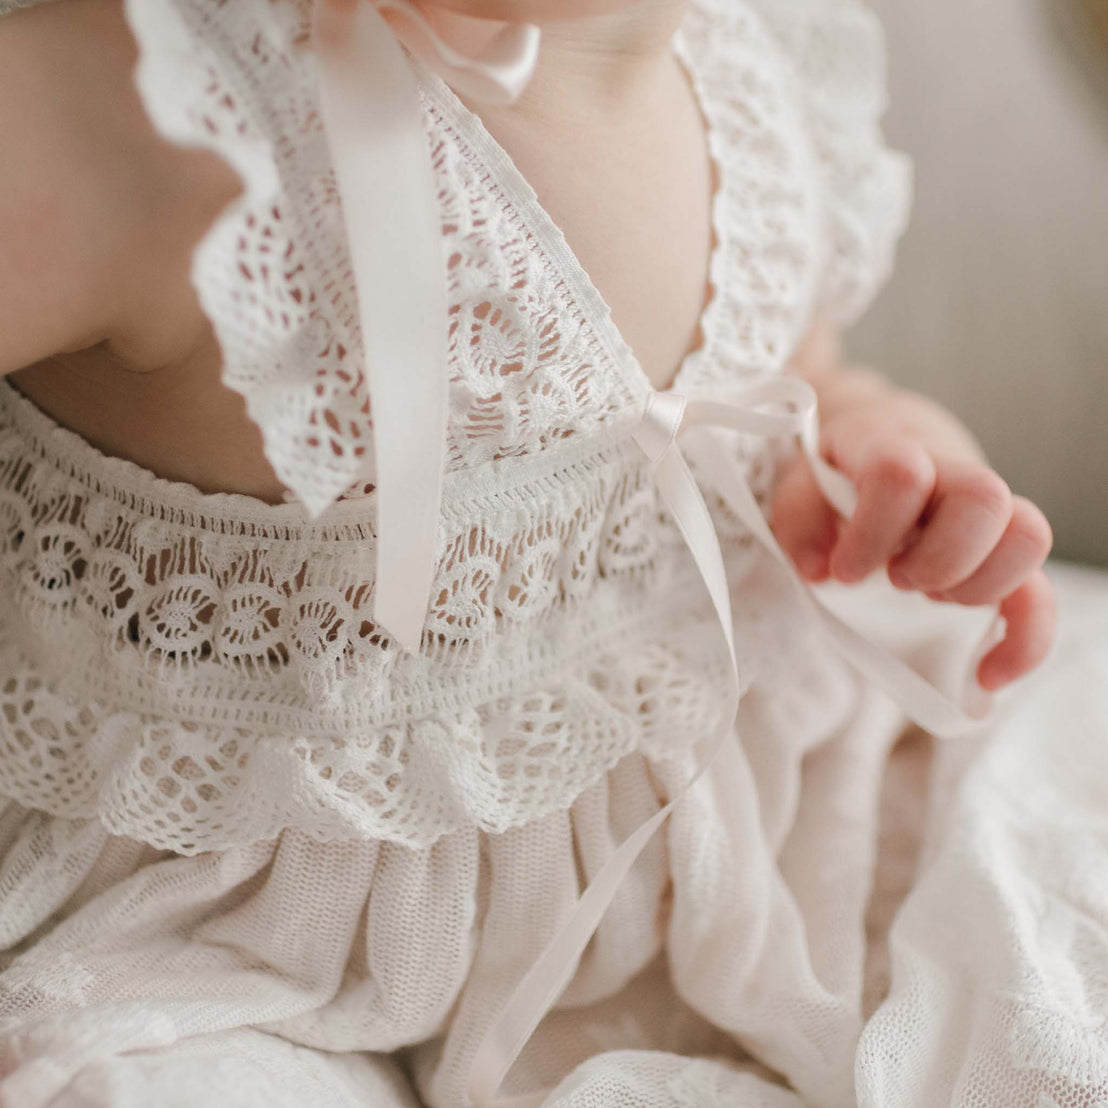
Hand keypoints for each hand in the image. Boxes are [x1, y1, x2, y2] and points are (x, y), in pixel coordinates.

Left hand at [771, 379, 1055, 689]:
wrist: (883, 439)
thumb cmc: (837, 471)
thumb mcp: (800, 486)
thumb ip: (800, 522)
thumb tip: (820, 571)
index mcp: (893, 445)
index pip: (901, 472)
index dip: (875, 528)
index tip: (845, 571)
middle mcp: (952, 470)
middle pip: (985, 497)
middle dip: (938, 558)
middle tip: (897, 578)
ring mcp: (988, 510)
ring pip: (1028, 536)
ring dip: (979, 585)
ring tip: (930, 595)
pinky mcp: (1003, 552)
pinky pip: (1040, 592)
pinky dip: (1025, 638)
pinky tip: (988, 672)